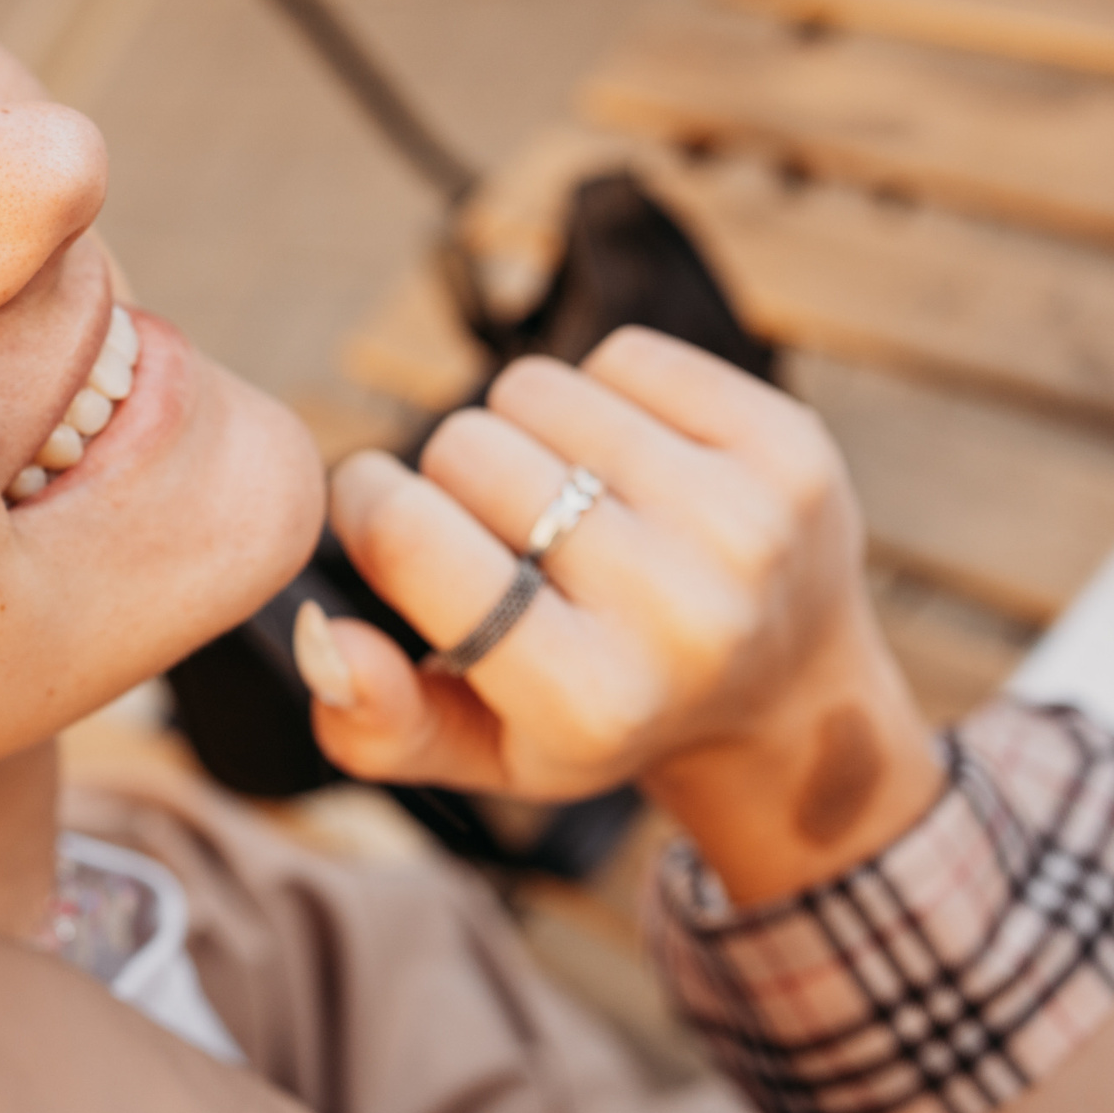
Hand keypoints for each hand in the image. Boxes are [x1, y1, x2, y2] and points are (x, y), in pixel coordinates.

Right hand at [295, 328, 943, 904]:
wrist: (793, 694)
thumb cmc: (602, 715)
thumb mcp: (484, 754)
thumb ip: (377, 724)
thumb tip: (321, 635)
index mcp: (585, 699)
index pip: (408, 536)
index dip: (363, 503)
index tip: (377, 512)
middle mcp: (678, 612)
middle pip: (464, 450)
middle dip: (451, 477)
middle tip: (497, 530)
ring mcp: (744, 520)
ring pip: (535, 390)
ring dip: (524, 432)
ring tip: (563, 498)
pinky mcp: (788, 444)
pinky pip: (622, 358)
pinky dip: (604, 398)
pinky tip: (632, 467)